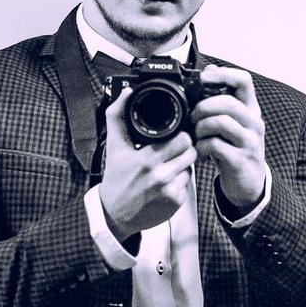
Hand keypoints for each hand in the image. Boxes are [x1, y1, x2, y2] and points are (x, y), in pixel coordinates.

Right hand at [98, 84, 196, 240]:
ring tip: (170, 161)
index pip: (181, 138)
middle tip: (174, 146)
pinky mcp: (176, 203)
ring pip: (191, 165)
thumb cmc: (116, 178)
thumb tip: (127, 92)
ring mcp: (170, 191)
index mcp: (146, 159)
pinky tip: (168, 178)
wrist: (115, 214)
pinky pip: (188, 182)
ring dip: (184, 161)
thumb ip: (118, 116)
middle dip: (185, 145)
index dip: (180, 133)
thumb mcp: (114, 146)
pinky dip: (181, 178)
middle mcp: (160, 176)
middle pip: (190, 150)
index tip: (174, 133)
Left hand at [191, 65, 265, 212]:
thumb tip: (209, 69)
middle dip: (203, 107)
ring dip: (200, 127)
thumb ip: (222, 97)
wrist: (248, 184)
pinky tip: (200, 152)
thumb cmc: (235, 148)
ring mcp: (249, 142)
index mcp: (250, 108)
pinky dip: (202, 147)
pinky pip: (216, 146)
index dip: (222, 75)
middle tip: (192, 117)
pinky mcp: (240, 160)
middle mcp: (254, 122)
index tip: (203, 79)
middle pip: (228, 102)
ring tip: (196, 135)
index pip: (244, 80)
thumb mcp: (231, 121)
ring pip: (221, 122)